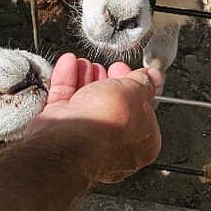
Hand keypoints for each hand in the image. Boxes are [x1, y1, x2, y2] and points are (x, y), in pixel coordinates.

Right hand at [25, 54, 162, 183]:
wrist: (68, 140)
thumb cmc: (108, 124)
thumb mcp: (135, 93)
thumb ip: (143, 83)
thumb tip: (152, 78)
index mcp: (142, 143)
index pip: (142, 113)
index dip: (137, 89)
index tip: (134, 73)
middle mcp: (112, 146)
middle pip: (112, 107)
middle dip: (110, 82)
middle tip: (111, 68)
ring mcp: (84, 140)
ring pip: (86, 103)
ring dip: (87, 79)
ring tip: (87, 64)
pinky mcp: (59, 132)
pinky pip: (64, 102)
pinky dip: (67, 81)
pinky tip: (69, 65)